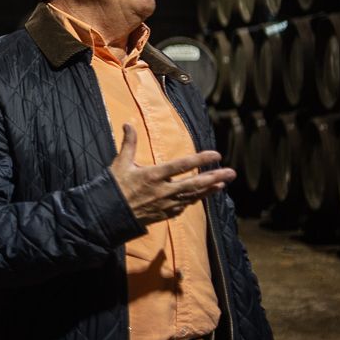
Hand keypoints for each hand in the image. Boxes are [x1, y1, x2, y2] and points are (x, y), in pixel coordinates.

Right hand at [110, 123, 234, 225]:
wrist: (108, 215)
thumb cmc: (114, 188)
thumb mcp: (120, 163)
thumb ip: (129, 143)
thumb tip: (128, 123)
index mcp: (153, 175)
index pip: (181, 165)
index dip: (200, 159)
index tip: (216, 154)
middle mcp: (163, 191)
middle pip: (194, 183)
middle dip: (214, 177)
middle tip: (231, 172)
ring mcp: (165, 204)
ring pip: (193, 196)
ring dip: (209, 190)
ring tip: (223, 183)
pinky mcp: (164, 214)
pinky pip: (184, 206)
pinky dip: (195, 200)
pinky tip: (203, 195)